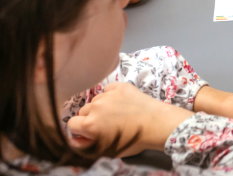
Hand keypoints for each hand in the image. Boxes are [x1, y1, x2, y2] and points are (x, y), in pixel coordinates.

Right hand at [67, 83, 192, 156]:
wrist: (156, 123)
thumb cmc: (133, 140)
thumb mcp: (106, 150)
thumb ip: (86, 144)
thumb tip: (76, 138)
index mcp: (89, 124)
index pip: (71, 124)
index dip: (79, 129)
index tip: (89, 132)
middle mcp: (95, 107)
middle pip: (83, 111)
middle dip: (90, 117)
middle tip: (104, 123)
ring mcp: (108, 95)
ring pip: (96, 100)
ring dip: (101, 106)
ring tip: (116, 112)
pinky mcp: (121, 86)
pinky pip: (108, 89)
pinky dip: (111, 94)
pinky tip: (121, 102)